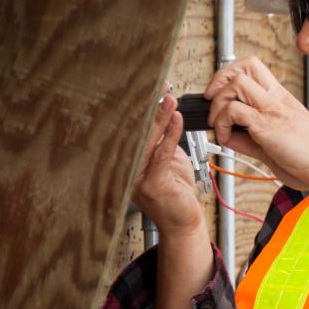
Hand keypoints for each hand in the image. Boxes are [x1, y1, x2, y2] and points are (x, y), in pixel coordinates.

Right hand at [131, 90, 204, 236]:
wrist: (183, 223)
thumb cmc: (175, 193)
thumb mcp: (167, 161)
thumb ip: (161, 141)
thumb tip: (163, 116)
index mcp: (125, 164)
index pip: (129, 131)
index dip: (137, 110)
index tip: (145, 88)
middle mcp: (126, 170)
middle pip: (134, 133)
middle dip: (146, 109)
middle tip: (157, 86)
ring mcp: (136, 179)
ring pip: (147, 142)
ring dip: (159, 118)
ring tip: (169, 99)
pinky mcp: (153, 184)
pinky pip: (161, 154)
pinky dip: (170, 135)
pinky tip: (176, 120)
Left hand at [203, 57, 308, 192]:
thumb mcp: (275, 144)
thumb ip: (251, 139)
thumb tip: (229, 136)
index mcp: (280, 99)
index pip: (252, 69)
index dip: (230, 76)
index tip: (220, 95)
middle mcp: (276, 99)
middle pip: (243, 67)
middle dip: (219, 81)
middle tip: (214, 102)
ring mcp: (272, 110)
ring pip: (236, 84)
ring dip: (218, 105)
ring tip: (220, 125)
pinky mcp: (267, 125)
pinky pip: (234, 111)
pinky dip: (222, 125)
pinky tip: (228, 139)